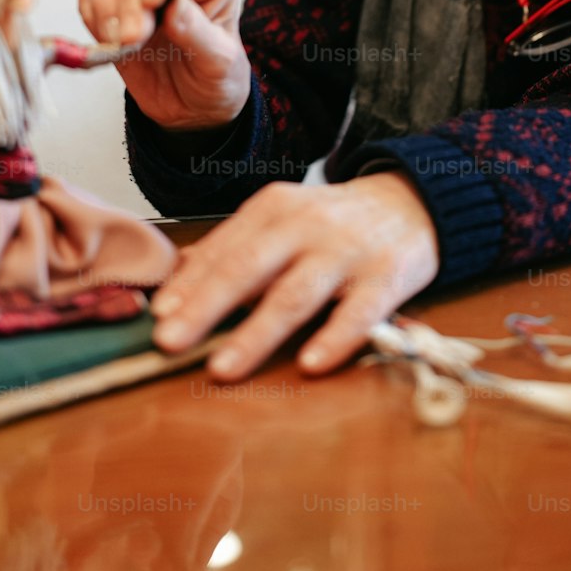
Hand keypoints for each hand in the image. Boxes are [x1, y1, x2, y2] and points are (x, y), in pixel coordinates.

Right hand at [78, 0, 251, 129]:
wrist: (193, 111)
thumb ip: (198, 31)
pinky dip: (94, 18)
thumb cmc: (216, 77)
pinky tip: (113, 41)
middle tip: (136, 34)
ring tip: (125, 41)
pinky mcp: (111, 13)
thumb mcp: (220, 60)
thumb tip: (175, 2)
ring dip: (109, 4)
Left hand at [150, 173, 440, 378]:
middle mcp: (307, 224)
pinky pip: (360, 312)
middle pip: (249, 267)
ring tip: (222, 368)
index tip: (158, 315)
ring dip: (256, 333)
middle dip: (206, 306)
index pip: (225, 247)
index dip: (190, 282)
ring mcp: (347, 251)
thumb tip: (176, 278)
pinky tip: (311, 364)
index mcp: (275, 208)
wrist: (412, 202)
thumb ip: (234, 247)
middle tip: (169, 341)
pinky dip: (335, 338)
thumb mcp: (283, 220)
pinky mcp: (387, 276)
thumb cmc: (333, 222)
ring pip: (295, 293)